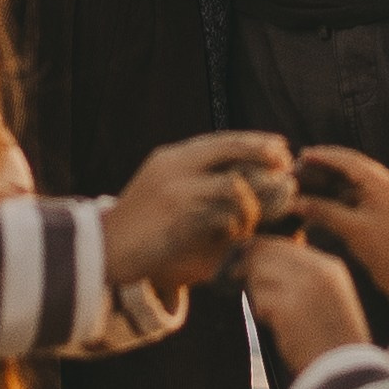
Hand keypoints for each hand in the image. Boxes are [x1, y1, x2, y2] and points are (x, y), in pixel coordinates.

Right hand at [103, 133, 293, 291]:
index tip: (281, 148)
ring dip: (255, 200)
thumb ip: (195, 178)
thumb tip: (241, 177)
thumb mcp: (163, 189)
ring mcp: (177, 191)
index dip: (255, 142)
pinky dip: (238, 225)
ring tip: (264, 212)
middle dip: (264, 156)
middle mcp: (176, 166)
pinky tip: (241, 234)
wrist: (102, 249)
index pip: (222, 139)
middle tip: (286, 169)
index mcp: (173, 157)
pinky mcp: (180, 219)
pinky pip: (223, 217)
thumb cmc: (140, 225)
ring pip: (234, 185)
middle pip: (232, 149)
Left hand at [243, 232, 371, 370]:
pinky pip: (258, 300)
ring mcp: (302, 287)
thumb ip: (305, 278)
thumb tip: (263, 266)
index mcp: (330, 266)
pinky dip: (260, 312)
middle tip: (232, 280)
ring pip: (257, 273)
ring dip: (255, 292)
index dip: (259, 254)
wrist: (347, 375)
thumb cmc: (336, 343)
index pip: (283, 244)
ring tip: (269, 314)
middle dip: (246, 266)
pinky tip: (274, 327)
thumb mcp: (332, 300)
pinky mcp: (286, 308)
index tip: (244, 264)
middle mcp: (317, 270)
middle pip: (265, 252)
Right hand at [290, 145, 388, 318]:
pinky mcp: (385, 212)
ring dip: (332, 184)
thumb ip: (324, 212)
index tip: (302, 155)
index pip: (351, 161)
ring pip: (355, 184)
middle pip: (353, 169)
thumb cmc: (387, 255)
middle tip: (301, 167)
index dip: (325, 156)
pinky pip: (359, 198)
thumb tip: (295, 202)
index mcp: (387, 185)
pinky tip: (322, 203)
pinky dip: (340, 199)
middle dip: (327, 168)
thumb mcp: (353, 231)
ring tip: (307, 184)